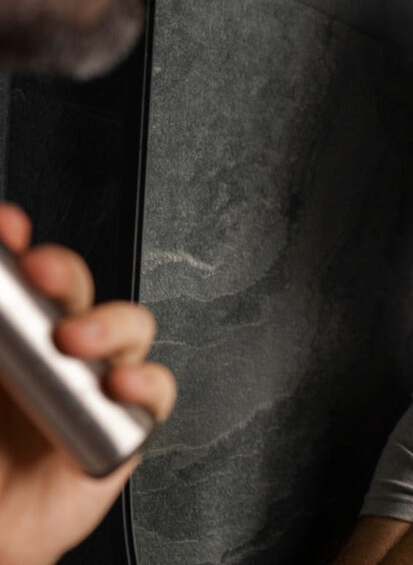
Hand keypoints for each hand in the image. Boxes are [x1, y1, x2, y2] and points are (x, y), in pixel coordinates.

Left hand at [0, 203, 176, 564]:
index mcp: (14, 336)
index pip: (26, 274)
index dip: (21, 245)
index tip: (7, 228)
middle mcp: (57, 352)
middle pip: (79, 289)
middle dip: (64, 272)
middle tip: (42, 274)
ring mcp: (97, 383)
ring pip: (130, 328)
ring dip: (109, 324)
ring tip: (76, 340)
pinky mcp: (129, 423)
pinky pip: (158, 392)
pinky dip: (147, 383)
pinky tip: (120, 385)